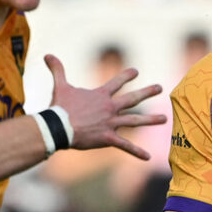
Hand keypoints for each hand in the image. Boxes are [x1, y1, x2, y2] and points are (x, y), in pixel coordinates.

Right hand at [45, 54, 164, 160]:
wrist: (59, 127)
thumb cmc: (59, 107)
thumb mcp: (60, 86)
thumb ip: (57, 69)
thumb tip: (47, 54)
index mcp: (100, 95)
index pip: (117, 82)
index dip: (126, 76)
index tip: (136, 71)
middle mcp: (109, 108)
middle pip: (132, 99)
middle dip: (147, 92)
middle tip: (160, 88)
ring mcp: (111, 123)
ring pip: (135, 121)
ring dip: (150, 120)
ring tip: (164, 119)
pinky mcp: (108, 138)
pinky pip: (125, 146)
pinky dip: (137, 152)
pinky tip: (148, 157)